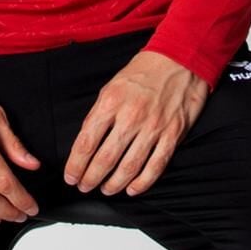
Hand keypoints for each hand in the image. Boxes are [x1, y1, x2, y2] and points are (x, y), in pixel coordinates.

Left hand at [63, 50, 210, 197]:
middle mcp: (131, 116)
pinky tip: (132, 189)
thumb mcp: (112, 86)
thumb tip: (86, 140)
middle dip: (91, 178)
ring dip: (114, 184)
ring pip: (129, 167)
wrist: (179, 59)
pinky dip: (142, 183)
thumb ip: (99, 113)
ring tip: (105, 189)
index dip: (76, 164)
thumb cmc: (143, 72)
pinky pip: (155, 166)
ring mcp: (153, 127)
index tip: (71, 176)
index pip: (87, 142)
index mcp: (111, 102)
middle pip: (105, 159)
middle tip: (84, 186)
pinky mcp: (172, 135)